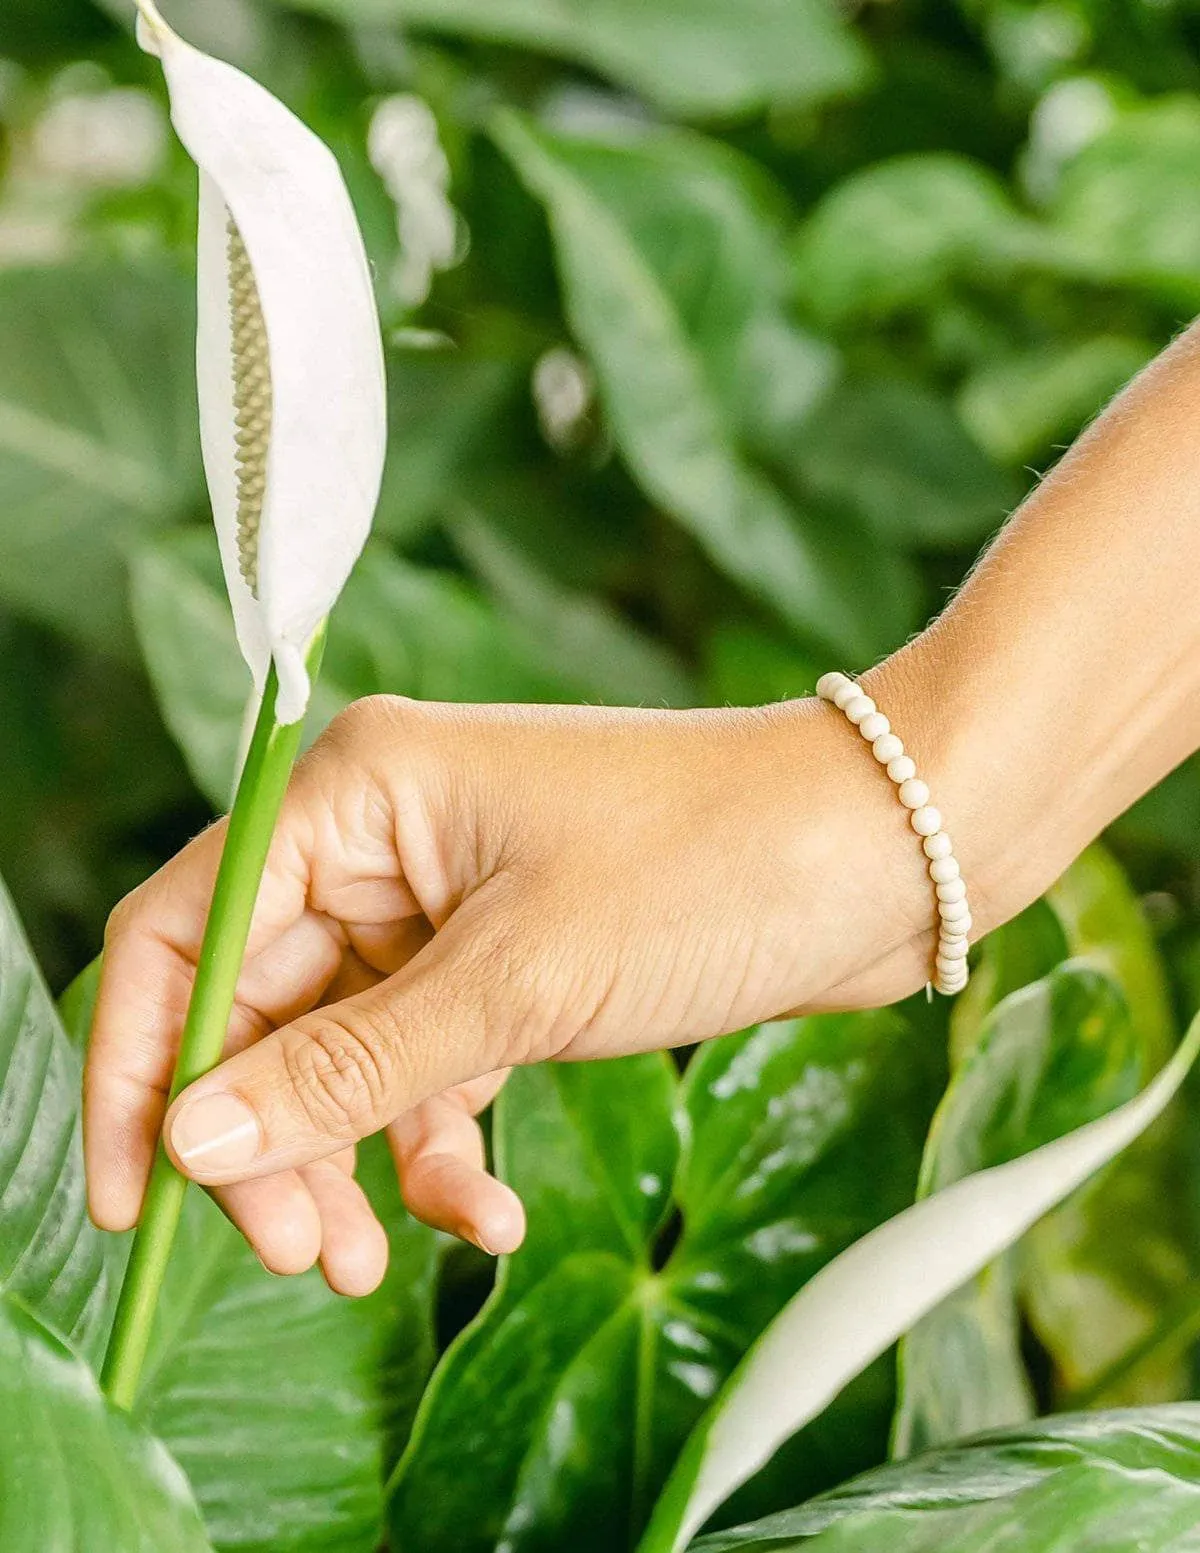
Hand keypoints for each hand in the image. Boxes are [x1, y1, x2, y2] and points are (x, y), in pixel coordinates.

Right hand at [84, 690, 1006, 1293]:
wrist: (878, 850)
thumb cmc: (708, 864)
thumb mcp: (518, 980)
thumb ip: (350, 1066)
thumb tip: (195, 1138)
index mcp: (359, 793)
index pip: (187, 930)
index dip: (143, 1066)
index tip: (138, 1198)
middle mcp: (383, 840)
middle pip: (261, 1009)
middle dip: (270, 1140)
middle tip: (301, 1254)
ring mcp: (446, 902)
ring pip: (344, 1053)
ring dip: (352, 1158)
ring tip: (373, 1262)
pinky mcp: (507, 957)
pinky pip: (430, 1064)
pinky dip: (441, 1142)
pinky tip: (484, 1213)